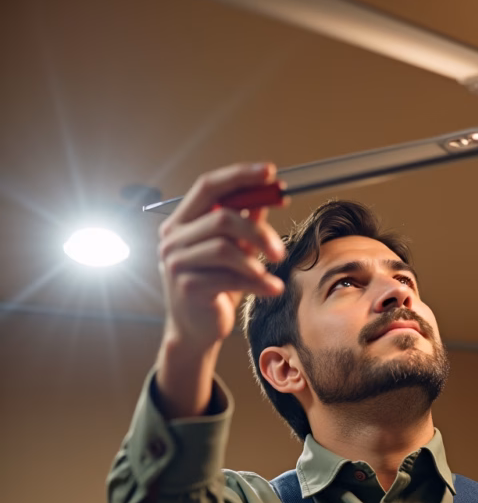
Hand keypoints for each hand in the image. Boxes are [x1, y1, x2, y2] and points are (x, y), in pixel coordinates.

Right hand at [158, 162, 286, 353]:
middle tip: (280, 248)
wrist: (196, 330)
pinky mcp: (189, 288)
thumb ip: (244, 223)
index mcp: (181, 223)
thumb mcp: (232, 251)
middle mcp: (173, 239)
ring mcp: (177, 263)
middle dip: (258, 230)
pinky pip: (231, 278)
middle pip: (221, 217)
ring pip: (225, 248)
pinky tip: (273, 288)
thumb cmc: (215, 287)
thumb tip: (266, 196)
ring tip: (273, 271)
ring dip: (256, 260)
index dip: (240, 176)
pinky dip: (258, 283)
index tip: (270, 172)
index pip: (208, 186)